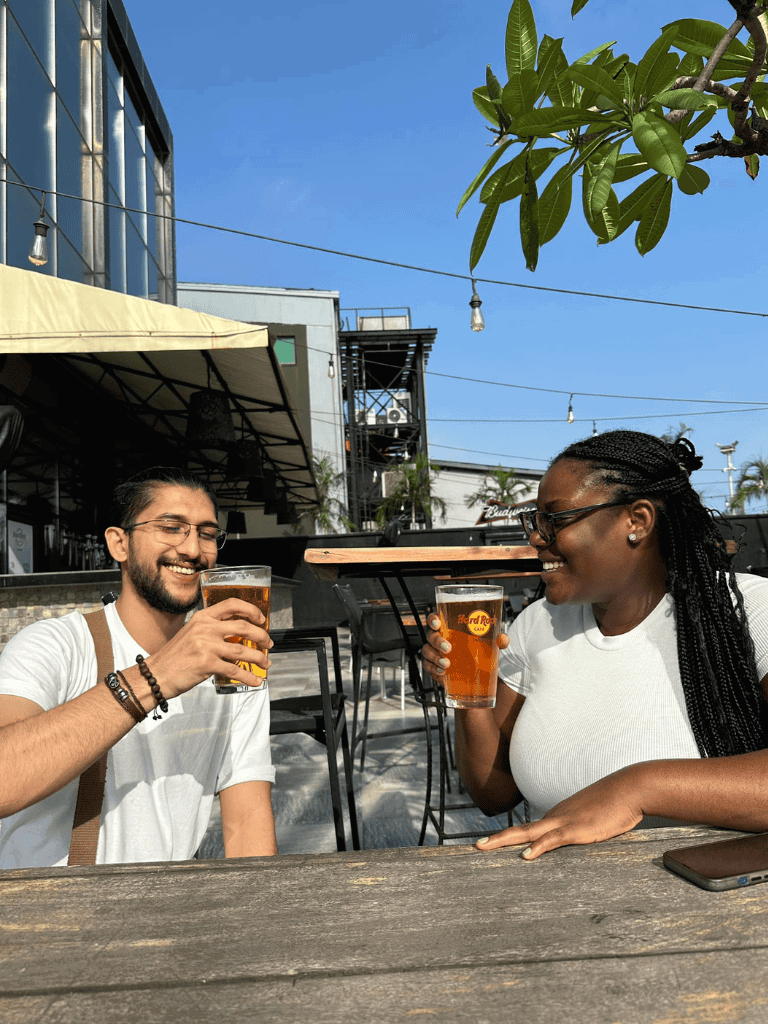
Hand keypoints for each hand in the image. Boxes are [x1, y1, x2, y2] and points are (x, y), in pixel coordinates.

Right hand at [148, 598, 272, 697]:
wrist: (156, 674)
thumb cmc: (175, 657)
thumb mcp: (192, 634)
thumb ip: (212, 631)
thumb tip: (238, 637)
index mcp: (202, 618)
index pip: (231, 604)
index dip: (251, 610)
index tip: (261, 618)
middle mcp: (205, 628)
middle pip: (243, 627)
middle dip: (261, 636)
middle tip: (268, 644)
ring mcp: (206, 646)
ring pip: (243, 650)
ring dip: (259, 657)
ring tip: (266, 663)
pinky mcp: (207, 664)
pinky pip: (234, 670)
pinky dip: (248, 676)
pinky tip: (255, 680)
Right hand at [420, 614, 509, 682]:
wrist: (479, 675)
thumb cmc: (480, 653)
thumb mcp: (491, 646)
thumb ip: (498, 640)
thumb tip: (502, 639)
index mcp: (450, 628)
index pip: (435, 619)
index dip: (432, 619)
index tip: (437, 623)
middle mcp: (440, 638)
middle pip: (430, 635)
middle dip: (436, 640)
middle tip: (448, 648)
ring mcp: (435, 653)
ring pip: (426, 651)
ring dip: (435, 657)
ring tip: (446, 664)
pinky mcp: (434, 667)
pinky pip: (427, 666)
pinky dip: (433, 669)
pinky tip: (442, 672)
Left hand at [474, 767, 643, 859]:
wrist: (630, 788)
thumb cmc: (617, 803)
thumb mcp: (596, 818)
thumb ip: (587, 827)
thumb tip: (586, 836)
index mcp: (559, 816)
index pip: (530, 829)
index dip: (511, 837)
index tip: (494, 845)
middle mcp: (556, 816)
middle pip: (520, 829)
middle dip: (497, 839)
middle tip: (476, 847)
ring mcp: (564, 821)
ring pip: (527, 832)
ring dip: (504, 840)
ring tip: (484, 848)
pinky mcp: (577, 829)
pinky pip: (553, 839)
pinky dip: (538, 848)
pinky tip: (526, 856)